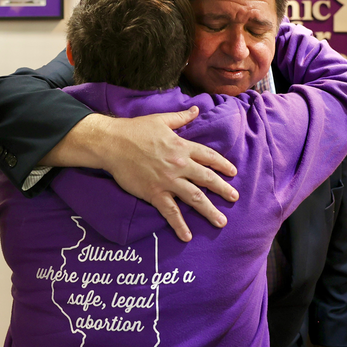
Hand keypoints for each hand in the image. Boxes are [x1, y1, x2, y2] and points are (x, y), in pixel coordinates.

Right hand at [43, 107, 238, 241]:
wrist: (113, 143)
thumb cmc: (135, 130)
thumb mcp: (161, 120)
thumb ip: (180, 117)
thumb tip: (195, 110)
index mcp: (182, 146)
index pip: (209, 157)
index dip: (222, 165)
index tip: (232, 172)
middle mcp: (180, 165)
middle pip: (207, 179)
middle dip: (223, 189)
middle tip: (234, 197)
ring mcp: (168, 181)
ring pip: (195, 198)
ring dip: (210, 211)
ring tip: (221, 221)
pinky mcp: (154, 193)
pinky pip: (170, 212)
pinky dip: (179, 225)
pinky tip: (186, 236)